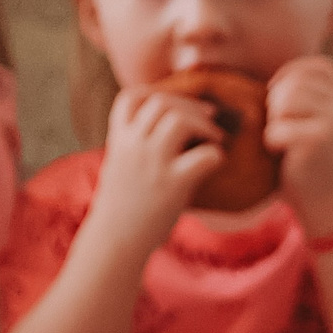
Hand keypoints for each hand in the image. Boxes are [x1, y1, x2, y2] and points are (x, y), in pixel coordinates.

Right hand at [86, 84, 220, 254]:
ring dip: (205, 125)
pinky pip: (206, 155)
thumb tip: (165, 132)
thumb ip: (135, 147)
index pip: (130, 98)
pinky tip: (214, 164)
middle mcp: (133, 147)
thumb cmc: (121, 207)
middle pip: (162, 102)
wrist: (115, 240)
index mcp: (118, 141)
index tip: (173, 103)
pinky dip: (216, 155)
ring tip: (215, 139)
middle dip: (191, 106)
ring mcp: (153, 163)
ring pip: (180, 119)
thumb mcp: (119, 168)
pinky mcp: (174, 183)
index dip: (155, 92)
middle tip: (209, 119)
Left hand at [266, 55, 332, 238]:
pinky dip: (271, 141)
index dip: (291, 76)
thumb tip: (269, 76)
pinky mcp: (321, 140)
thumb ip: (302, 97)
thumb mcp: (312, 122)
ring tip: (281, 140)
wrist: (325, 203)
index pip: (318, 66)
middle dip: (276, 103)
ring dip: (274, 121)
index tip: (278, 100)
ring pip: (287, 100)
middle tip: (279, 128)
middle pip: (297, 82)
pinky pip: (278, 128)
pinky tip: (281, 154)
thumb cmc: (307, 160)